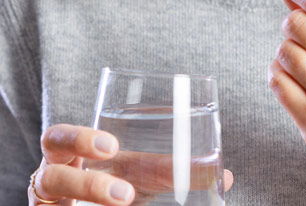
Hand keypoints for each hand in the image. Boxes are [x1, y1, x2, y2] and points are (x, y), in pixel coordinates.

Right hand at [30, 124, 233, 204]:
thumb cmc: (117, 185)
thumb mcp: (142, 177)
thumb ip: (175, 171)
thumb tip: (226, 175)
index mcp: (72, 156)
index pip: (59, 138)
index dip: (78, 138)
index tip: (112, 146)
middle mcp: (53, 179)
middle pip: (47, 169)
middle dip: (83, 175)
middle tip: (122, 183)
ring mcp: (49, 205)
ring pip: (49, 195)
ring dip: (89, 194)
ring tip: (124, 201)